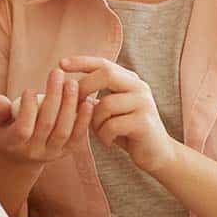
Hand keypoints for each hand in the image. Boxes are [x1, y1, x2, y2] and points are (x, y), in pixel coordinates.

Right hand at [0, 68, 92, 166]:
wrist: (23, 157)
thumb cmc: (8, 131)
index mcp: (14, 144)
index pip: (23, 129)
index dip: (27, 109)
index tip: (29, 89)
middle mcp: (34, 152)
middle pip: (47, 125)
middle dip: (53, 97)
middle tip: (57, 74)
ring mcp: (53, 153)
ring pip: (64, 130)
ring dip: (69, 105)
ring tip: (71, 83)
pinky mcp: (68, 151)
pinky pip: (78, 136)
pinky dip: (84, 119)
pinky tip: (87, 102)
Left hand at [62, 56, 174, 173]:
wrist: (156, 154)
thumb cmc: (125, 129)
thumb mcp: (109, 108)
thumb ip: (94, 95)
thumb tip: (63, 85)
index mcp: (129, 80)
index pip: (103, 63)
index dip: (81, 62)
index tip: (60, 63)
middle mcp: (139, 87)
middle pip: (106, 75)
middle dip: (84, 87)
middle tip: (73, 104)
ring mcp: (144, 104)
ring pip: (106, 104)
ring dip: (94, 121)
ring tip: (99, 131)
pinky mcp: (144, 123)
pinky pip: (112, 125)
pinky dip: (103, 135)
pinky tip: (108, 141)